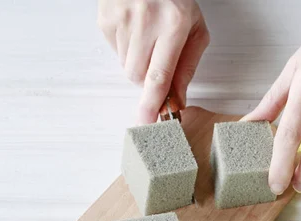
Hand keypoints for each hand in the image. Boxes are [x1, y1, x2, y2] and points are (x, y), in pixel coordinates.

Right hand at [98, 0, 209, 122]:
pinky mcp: (105, 19)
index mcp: (173, 25)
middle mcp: (145, 22)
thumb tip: (177, 100)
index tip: (147, 121)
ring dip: (138, 63)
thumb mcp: (195, 29)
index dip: (152, 103)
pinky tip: (135, 30)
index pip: (159, 76)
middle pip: (138, 77)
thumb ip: (188, 66)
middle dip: (147, 81)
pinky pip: (114, 51)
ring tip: (148, 39)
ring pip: (125, 66)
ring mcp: (121, 20)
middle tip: (158, 62)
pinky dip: (126, 49)